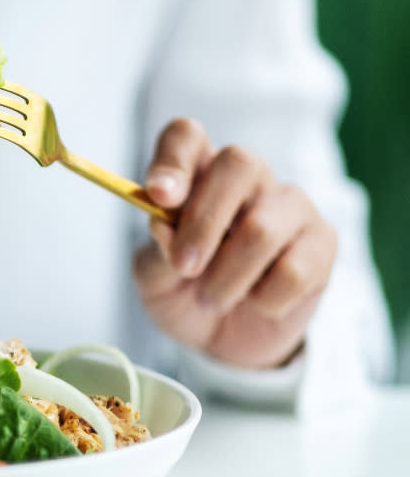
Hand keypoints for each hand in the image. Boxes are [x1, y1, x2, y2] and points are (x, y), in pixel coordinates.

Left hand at [132, 119, 336, 369]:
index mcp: (197, 173)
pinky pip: (294, 269)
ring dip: (227, 276)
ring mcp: (290, 205)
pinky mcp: (322, 241)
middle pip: (238, 163)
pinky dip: (264, 299)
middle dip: (204, 221)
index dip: (173, 160)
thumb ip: (157, 252)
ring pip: (262, 226)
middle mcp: (247, 178)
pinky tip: (257, 302)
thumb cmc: (183, 294)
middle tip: (184, 266)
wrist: (222, 339)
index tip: (159, 195)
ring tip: (213, 298)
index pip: (186, 137)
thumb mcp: (155, 280)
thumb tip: (162, 223)